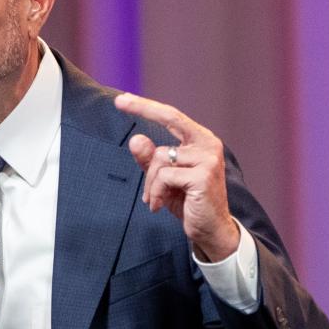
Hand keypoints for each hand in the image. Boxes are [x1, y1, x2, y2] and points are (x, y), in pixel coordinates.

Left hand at [114, 92, 237, 261]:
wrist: (210, 230)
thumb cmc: (188, 201)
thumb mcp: (163, 179)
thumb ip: (150, 160)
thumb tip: (136, 139)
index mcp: (200, 141)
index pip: (173, 116)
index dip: (148, 106)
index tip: (122, 98)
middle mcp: (208, 144)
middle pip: (169, 119)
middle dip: (143, 108)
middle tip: (118, 102)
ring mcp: (208, 159)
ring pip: (160, 158)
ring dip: (150, 182)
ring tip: (154, 199)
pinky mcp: (202, 176)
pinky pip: (164, 176)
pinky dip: (156, 192)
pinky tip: (160, 206)